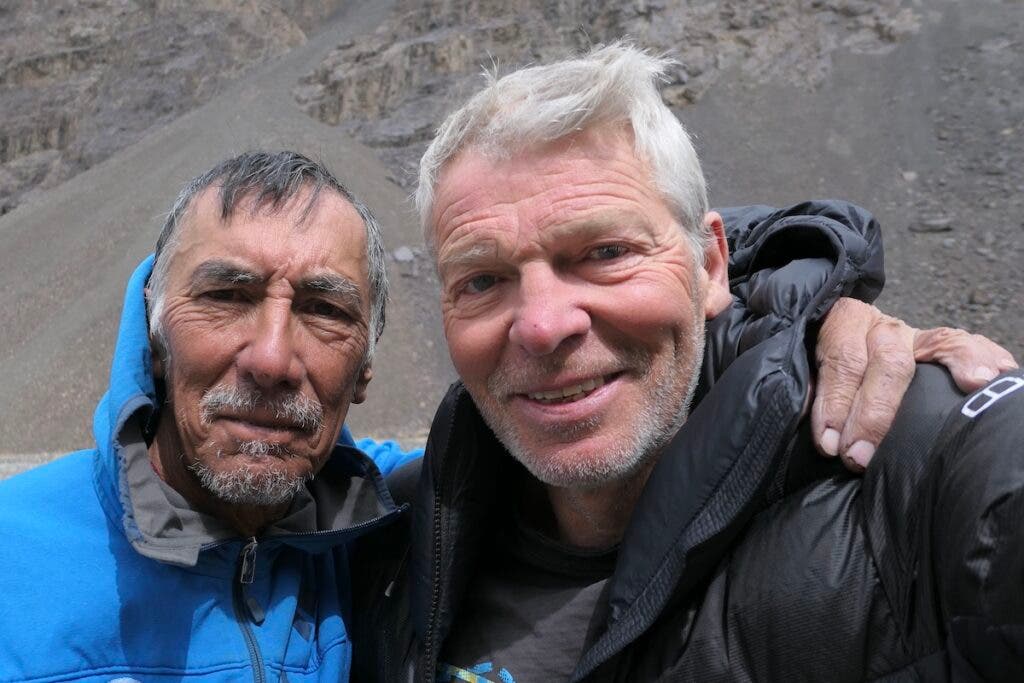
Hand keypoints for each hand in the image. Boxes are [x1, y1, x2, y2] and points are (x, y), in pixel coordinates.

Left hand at [811, 298, 1017, 471]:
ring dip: (956, 362)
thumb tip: (824, 439)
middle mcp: (882, 327)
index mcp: (842, 326)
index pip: (842, 358)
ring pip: (940, 341)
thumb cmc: (830, 381)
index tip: (829, 443)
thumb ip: (814, 395)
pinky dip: (983, 356)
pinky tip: (997, 374)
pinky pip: (968, 345)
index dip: (834, 401)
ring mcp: (917, 337)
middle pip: (888, 358)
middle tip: (860, 455)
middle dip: (875, 411)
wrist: (848, 354)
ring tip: (974, 383)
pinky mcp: (944, 348)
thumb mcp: (812, 378)